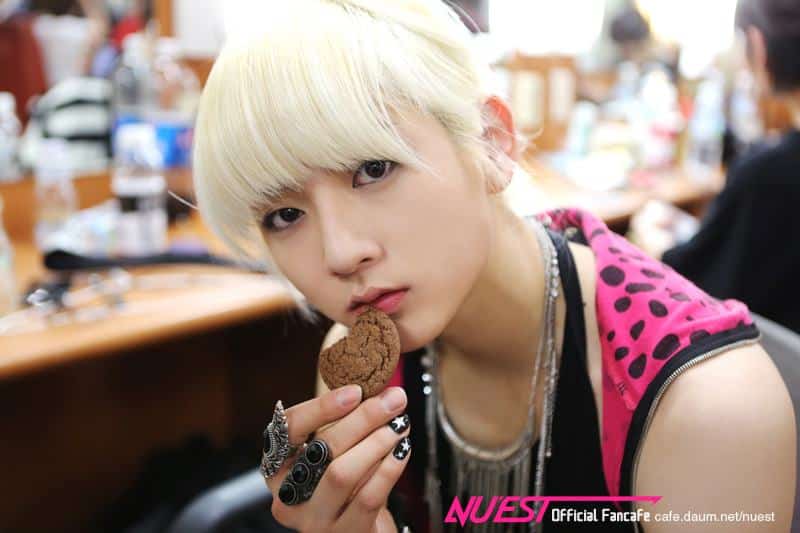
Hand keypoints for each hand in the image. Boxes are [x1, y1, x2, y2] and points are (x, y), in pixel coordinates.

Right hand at [265, 385, 410, 531]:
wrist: (359, 531)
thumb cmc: (346, 488)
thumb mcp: (336, 454)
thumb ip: (348, 425)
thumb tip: (384, 393)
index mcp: (279, 466)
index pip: (289, 427)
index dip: (321, 406)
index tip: (355, 391)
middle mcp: (288, 495)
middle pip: (322, 448)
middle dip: (363, 418)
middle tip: (394, 400)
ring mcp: (313, 520)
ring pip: (342, 473)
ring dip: (377, 442)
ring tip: (400, 425)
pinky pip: (368, 497)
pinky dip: (389, 469)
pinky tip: (402, 451)